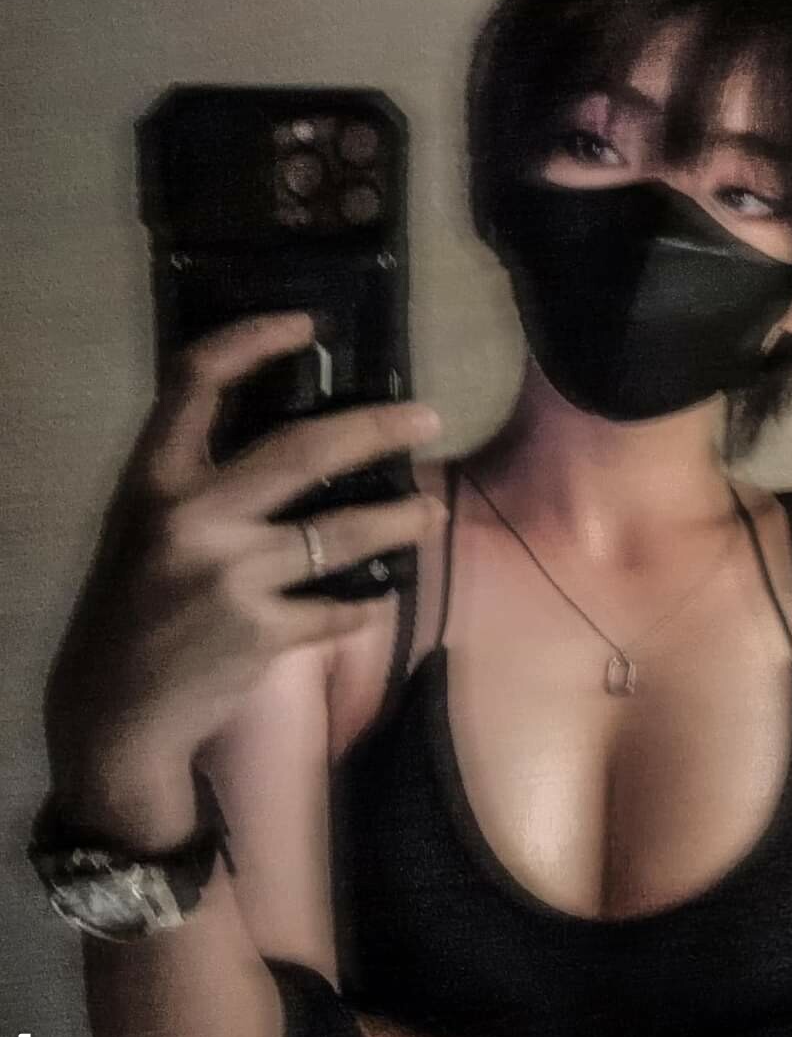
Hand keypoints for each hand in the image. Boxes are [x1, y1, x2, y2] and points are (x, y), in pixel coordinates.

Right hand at [44, 311, 443, 814]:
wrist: (116, 712)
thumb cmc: (134, 609)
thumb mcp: (146, 529)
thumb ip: (202, 484)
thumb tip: (297, 442)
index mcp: (153, 481)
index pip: (195, 381)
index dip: (252, 339)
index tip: (306, 324)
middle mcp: (193, 517)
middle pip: (301, 450)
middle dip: (376, 429)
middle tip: (426, 420)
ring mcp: (231, 576)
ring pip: (341, 533)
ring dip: (400, 520)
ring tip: (431, 512)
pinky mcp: (263, 632)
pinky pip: (340, 608)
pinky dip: (365, 603)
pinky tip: (378, 598)